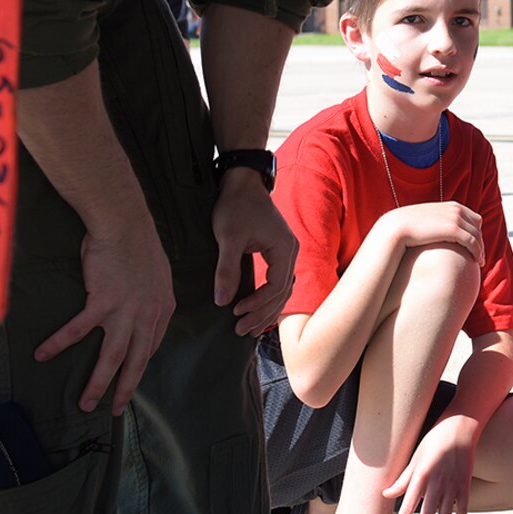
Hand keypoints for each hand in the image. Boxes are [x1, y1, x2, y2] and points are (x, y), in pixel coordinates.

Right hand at [34, 209, 175, 413]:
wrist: (125, 224)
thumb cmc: (137, 242)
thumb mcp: (155, 273)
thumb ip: (149, 293)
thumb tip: (139, 302)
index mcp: (162, 307)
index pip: (152, 345)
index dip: (140, 364)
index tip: (130, 379)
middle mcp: (148, 314)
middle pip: (135, 360)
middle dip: (124, 389)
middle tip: (115, 410)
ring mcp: (126, 311)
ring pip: (111, 356)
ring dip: (97, 382)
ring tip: (85, 402)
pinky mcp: (103, 302)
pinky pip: (77, 330)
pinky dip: (59, 343)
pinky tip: (43, 355)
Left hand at [213, 170, 299, 335]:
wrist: (241, 182)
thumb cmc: (236, 206)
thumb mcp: (228, 237)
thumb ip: (227, 270)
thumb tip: (222, 301)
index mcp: (284, 249)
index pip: (277, 286)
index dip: (258, 303)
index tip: (236, 312)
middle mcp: (290, 252)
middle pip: (283, 293)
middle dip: (262, 314)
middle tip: (240, 331)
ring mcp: (285, 252)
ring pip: (282, 290)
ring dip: (266, 310)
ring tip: (248, 328)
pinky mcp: (276, 251)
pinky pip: (277, 281)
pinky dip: (267, 298)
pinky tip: (254, 309)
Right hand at [383, 201, 482, 257]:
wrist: (394, 229)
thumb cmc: (406, 229)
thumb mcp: (425, 222)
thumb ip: (436, 224)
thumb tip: (439, 233)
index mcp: (451, 206)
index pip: (473, 218)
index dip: (476, 232)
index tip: (474, 245)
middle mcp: (456, 209)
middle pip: (477, 227)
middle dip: (480, 241)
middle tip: (479, 256)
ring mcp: (455, 218)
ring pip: (477, 235)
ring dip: (480, 249)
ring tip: (479, 262)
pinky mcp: (453, 229)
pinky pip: (472, 242)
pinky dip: (477, 251)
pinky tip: (476, 262)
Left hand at [385, 416, 479, 513]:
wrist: (459, 428)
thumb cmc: (433, 441)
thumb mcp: (414, 459)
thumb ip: (402, 480)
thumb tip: (386, 494)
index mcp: (422, 476)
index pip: (409, 507)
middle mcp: (438, 483)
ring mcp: (453, 485)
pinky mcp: (465, 486)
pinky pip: (462, 510)